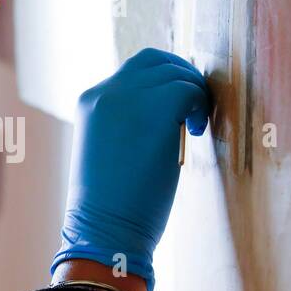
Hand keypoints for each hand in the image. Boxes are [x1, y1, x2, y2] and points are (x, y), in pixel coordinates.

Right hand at [51, 48, 210, 290]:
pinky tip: (197, 131)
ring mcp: (127, 100)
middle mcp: (105, 94)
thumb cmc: (110, 206)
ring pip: (174, 73)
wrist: (104, 231)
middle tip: (196, 104)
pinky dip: (199, 105)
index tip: (178, 105)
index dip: (162, 81)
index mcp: (90, 102)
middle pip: (153, 59)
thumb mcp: (108, 151)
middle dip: (181, 74)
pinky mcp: (153, 112)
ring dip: (193, 93)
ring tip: (196, 124)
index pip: (132, 71)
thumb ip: (127, 122)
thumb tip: (166, 109)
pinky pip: (188, 90)